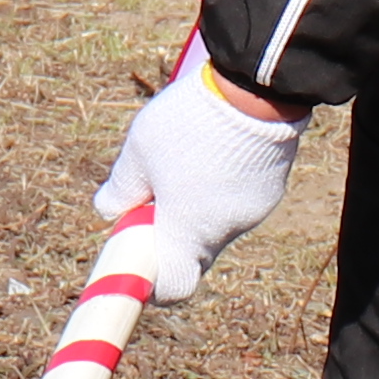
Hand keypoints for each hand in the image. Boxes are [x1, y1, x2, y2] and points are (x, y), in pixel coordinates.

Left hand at [91, 56, 302, 304]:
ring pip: (216, 223)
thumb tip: (107, 209)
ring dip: (199, 206)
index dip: (155, 281)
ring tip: (190, 158)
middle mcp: (223, 232)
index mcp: (186, 233)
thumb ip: (122, 187)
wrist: (254, 92)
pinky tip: (218, 152)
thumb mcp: (139, 152)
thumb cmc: (188, 125)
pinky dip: (224, 189)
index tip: (142, 256)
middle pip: (193, 250)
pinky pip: (240, 202)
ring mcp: (252, 213)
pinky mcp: (271, 191)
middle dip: (172, 230)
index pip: (173, 286)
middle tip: (158, 192)